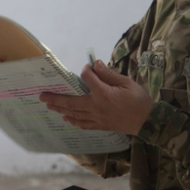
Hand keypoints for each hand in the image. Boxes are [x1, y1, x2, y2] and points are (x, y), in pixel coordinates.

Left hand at [39, 60, 153, 134]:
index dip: (85, 71)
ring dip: (60, 109)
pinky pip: (83, 124)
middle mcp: (96, 107)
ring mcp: (97, 118)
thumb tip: (95, 64)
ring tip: (49, 105)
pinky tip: (66, 117)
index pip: (87, 79)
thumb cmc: (139, 100)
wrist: (148, 122)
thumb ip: (108, 74)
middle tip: (42, 95)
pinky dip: (73, 121)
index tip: (87, 68)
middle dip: (55, 98)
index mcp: (103, 94)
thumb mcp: (127, 83)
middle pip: (71, 102)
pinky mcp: (100, 126)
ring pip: (74, 114)